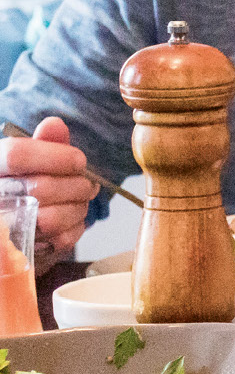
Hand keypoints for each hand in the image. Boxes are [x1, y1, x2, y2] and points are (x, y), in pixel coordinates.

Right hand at [0, 117, 99, 266]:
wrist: (16, 228)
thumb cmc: (25, 186)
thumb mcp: (30, 159)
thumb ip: (44, 143)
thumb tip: (55, 124)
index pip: (16, 155)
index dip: (56, 156)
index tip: (79, 160)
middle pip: (41, 188)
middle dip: (77, 185)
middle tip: (88, 184)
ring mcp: (6, 226)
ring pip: (52, 218)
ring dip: (78, 207)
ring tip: (81, 200)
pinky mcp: (23, 249)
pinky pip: (59, 240)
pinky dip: (75, 227)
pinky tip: (73, 219)